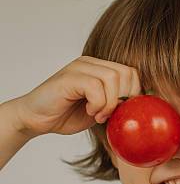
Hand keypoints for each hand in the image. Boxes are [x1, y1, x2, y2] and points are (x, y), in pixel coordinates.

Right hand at [13, 56, 140, 136]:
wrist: (36, 119)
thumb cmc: (66, 115)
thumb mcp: (99, 110)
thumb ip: (116, 105)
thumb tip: (140, 111)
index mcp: (99, 68)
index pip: (131, 73)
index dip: (135, 93)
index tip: (124, 112)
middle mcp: (91, 64)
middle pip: (126, 73)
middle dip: (124, 98)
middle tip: (110, 115)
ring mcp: (79, 68)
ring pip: (112, 78)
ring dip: (110, 103)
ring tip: (99, 115)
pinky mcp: (69, 77)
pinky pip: (95, 87)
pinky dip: (98, 104)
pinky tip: (90, 112)